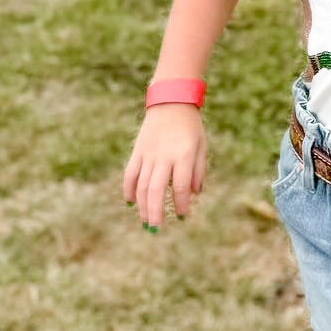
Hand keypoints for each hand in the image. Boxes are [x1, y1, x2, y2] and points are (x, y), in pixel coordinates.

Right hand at [123, 104, 206, 228]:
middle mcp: (164, 157)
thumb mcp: (201, 147)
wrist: (171, 102)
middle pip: (157, 190)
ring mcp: (148, 154)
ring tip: (146, 221)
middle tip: (156, 228)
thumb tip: (194, 194)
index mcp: (183, 156)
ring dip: (143, 205)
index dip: (182, 203)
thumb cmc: (190, 127)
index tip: (183, 216)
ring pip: (142, 185)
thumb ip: (198, 171)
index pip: (181, 186)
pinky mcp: (137, 151)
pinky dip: (129, 189)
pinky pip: (130, 173)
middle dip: (156, 211)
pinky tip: (131, 202)